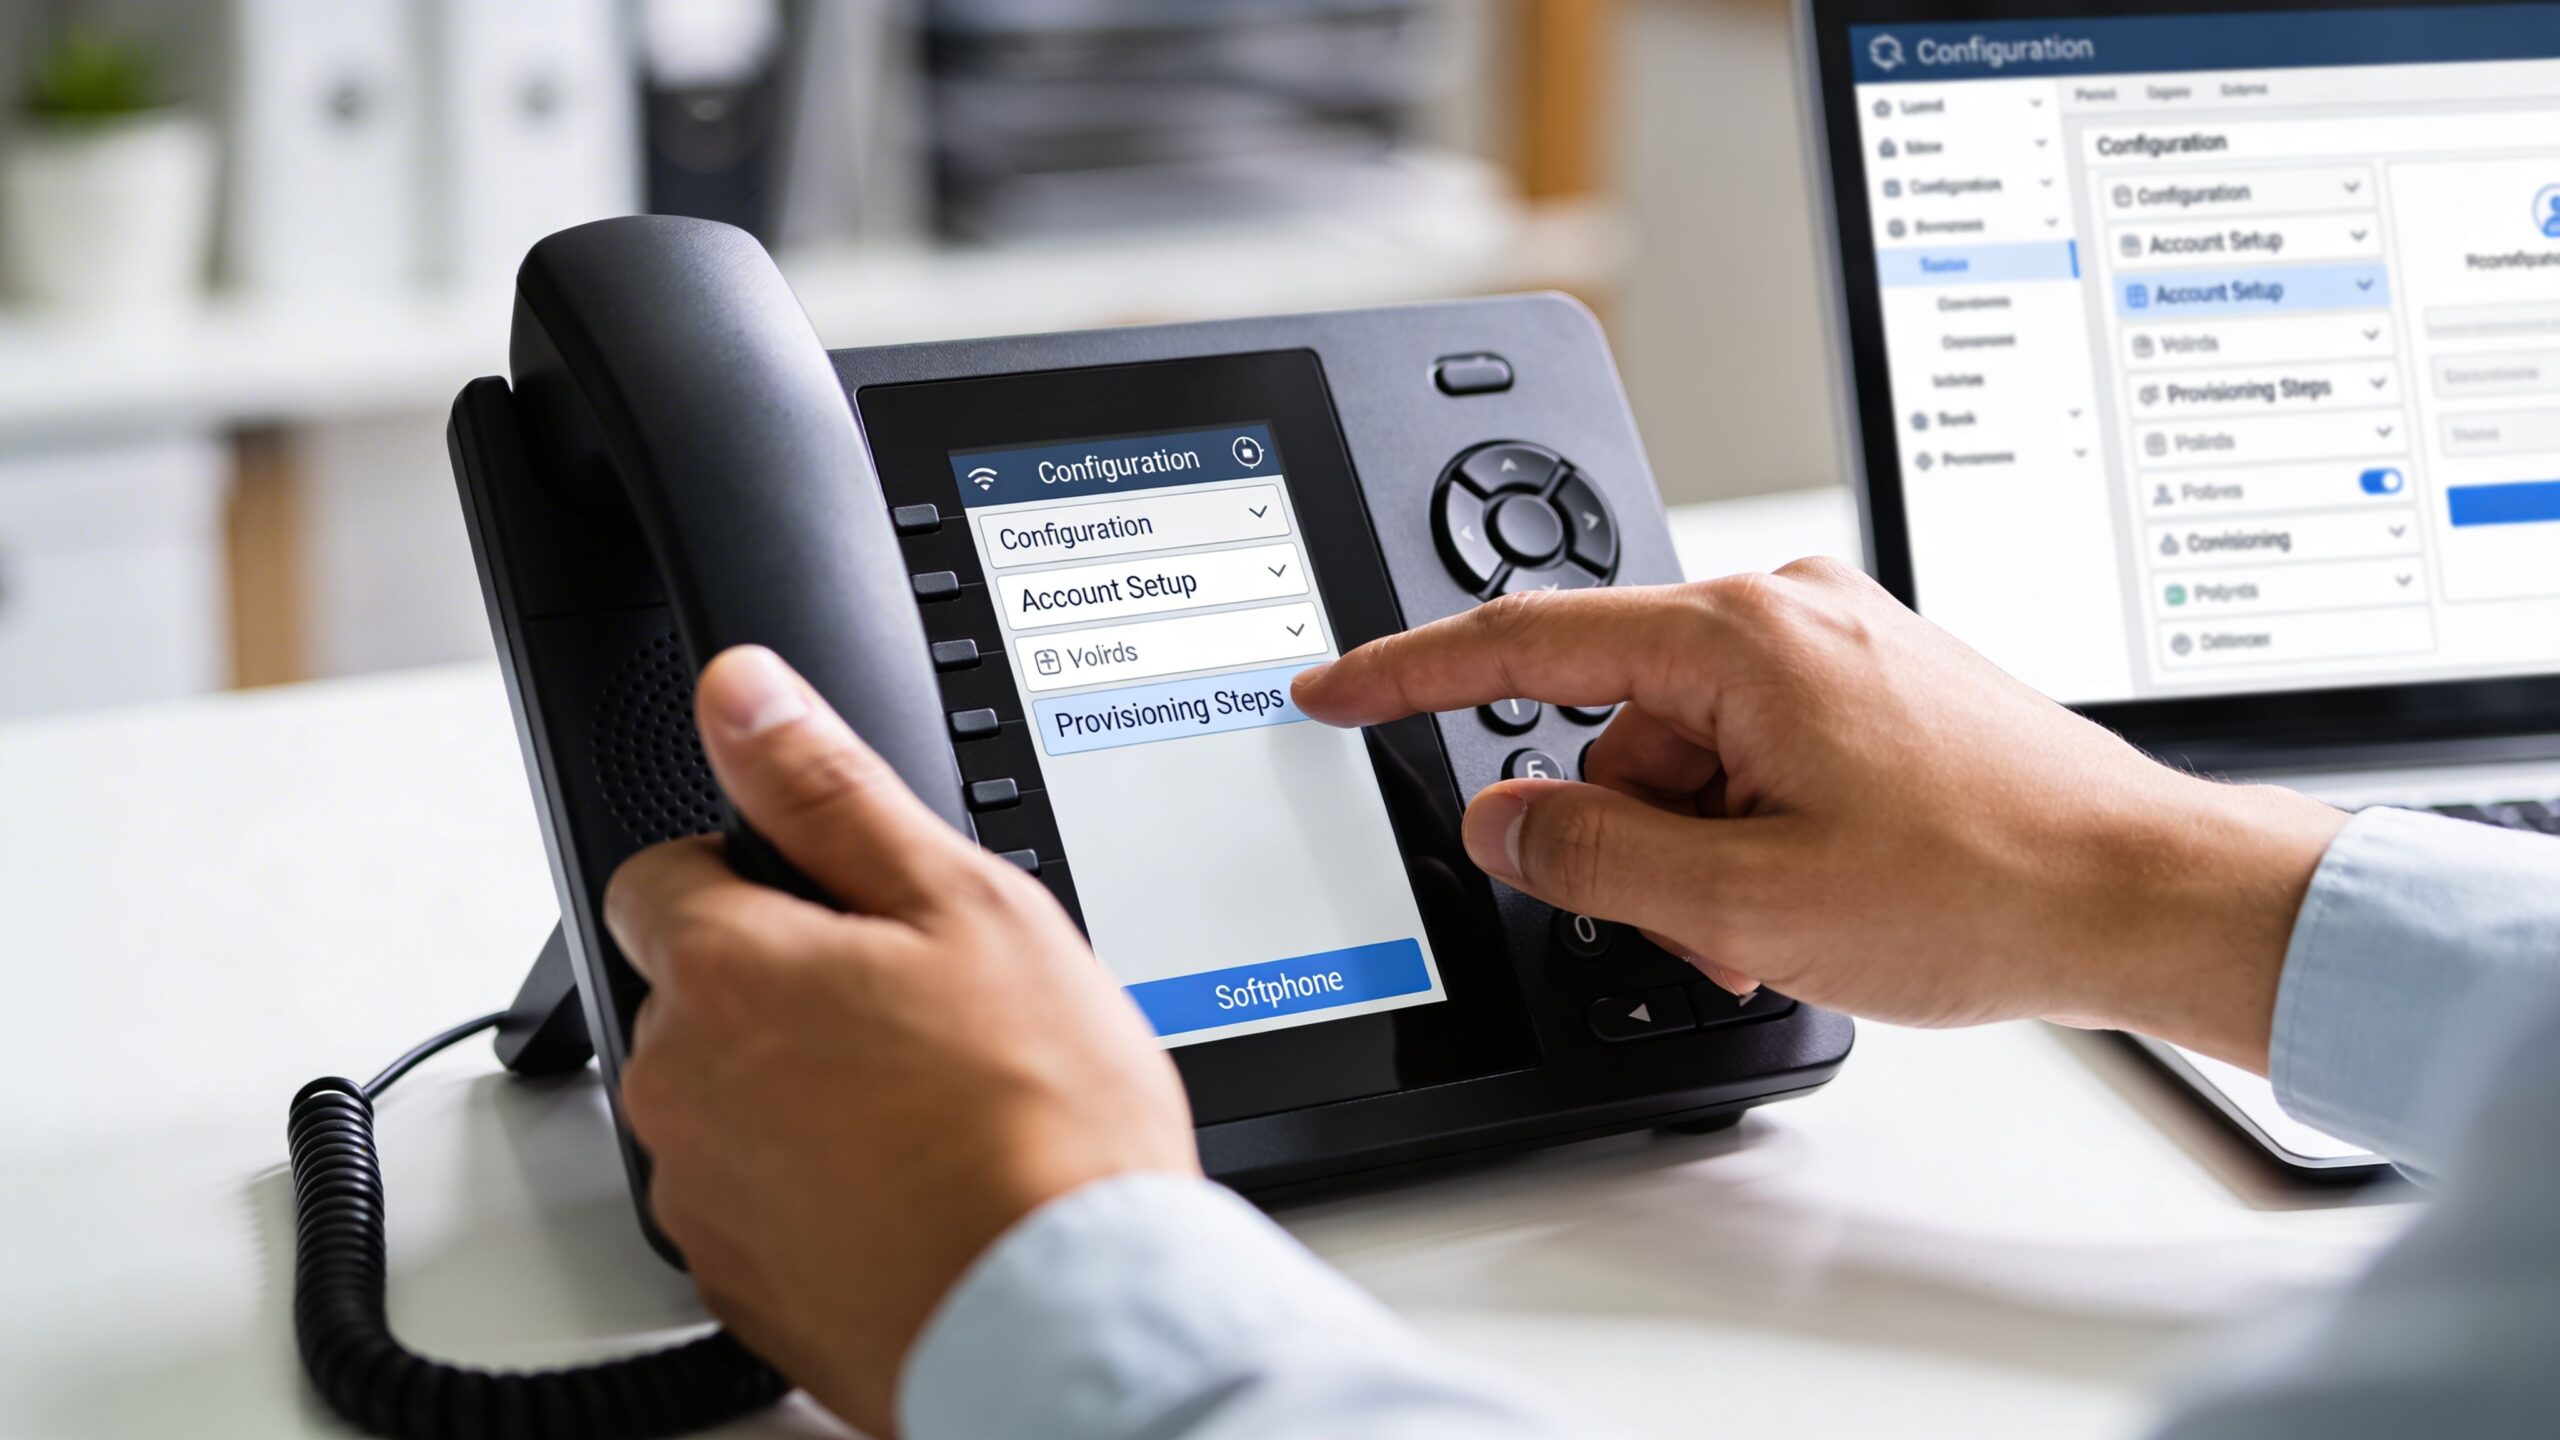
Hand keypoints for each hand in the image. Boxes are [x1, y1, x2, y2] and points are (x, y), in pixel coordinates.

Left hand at [603, 646, 1195, 1436]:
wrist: (1063, 1313)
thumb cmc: (1036, 1119)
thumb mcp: (961, 901)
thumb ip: (828, 786)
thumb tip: (740, 692)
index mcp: (722, 973)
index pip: (656, 874)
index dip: (754, 873)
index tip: (840, 909)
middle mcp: (679, 1088)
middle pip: (696, 994)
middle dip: (785, 988)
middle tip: (921, 1010)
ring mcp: (704, 1198)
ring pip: (727, 1101)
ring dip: (799, 1092)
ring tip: (932, 1108)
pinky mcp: (740, 1287)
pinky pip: (758, 1202)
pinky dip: (817, 1190)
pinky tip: (917, 1186)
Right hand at [1292, 560, 2345, 1070]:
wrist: (2144, 891)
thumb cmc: (1988, 883)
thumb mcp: (1752, 899)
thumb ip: (1595, 857)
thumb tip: (1503, 822)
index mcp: (1741, 637)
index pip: (1523, 641)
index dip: (1406, 673)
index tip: (1331, 687)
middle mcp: (1784, 613)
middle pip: (1611, 725)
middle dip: (1627, 835)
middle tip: (1705, 921)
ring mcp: (1832, 645)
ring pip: (1681, 754)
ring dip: (1697, 850)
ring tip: (1787, 917)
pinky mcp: (1865, 686)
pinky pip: (1749, 755)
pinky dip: (1750, 830)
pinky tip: (1815, 888)